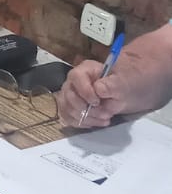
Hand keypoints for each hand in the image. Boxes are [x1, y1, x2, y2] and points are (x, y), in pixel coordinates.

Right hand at [57, 25, 171, 128]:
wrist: (127, 93)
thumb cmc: (125, 84)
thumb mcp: (124, 82)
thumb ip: (112, 85)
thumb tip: (99, 89)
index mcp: (85, 70)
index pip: (76, 77)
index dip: (85, 91)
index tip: (97, 102)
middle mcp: (74, 82)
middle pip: (69, 95)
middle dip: (86, 109)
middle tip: (106, 114)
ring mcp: (70, 95)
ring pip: (66, 108)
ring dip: (85, 118)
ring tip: (104, 119)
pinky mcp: (71, 108)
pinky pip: (68, 117)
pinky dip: (81, 123)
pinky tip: (96, 122)